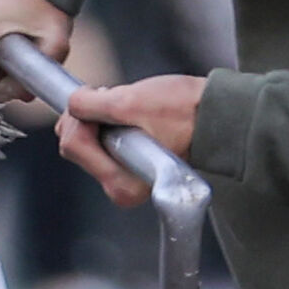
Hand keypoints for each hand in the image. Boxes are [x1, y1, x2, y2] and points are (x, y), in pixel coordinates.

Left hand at [54, 76, 204, 208]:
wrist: (216, 115)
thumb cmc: (185, 112)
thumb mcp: (133, 102)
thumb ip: (93, 105)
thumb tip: (71, 103)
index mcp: (120, 184)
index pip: (73, 145)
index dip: (83, 116)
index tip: (104, 100)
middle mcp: (119, 188)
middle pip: (74, 145)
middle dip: (87, 118)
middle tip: (116, 102)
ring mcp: (122, 178)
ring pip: (84, 142)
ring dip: (97, 118)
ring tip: (128, 109)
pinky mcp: (126, 165)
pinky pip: (98, 141)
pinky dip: (105, 122)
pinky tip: (127, 115)